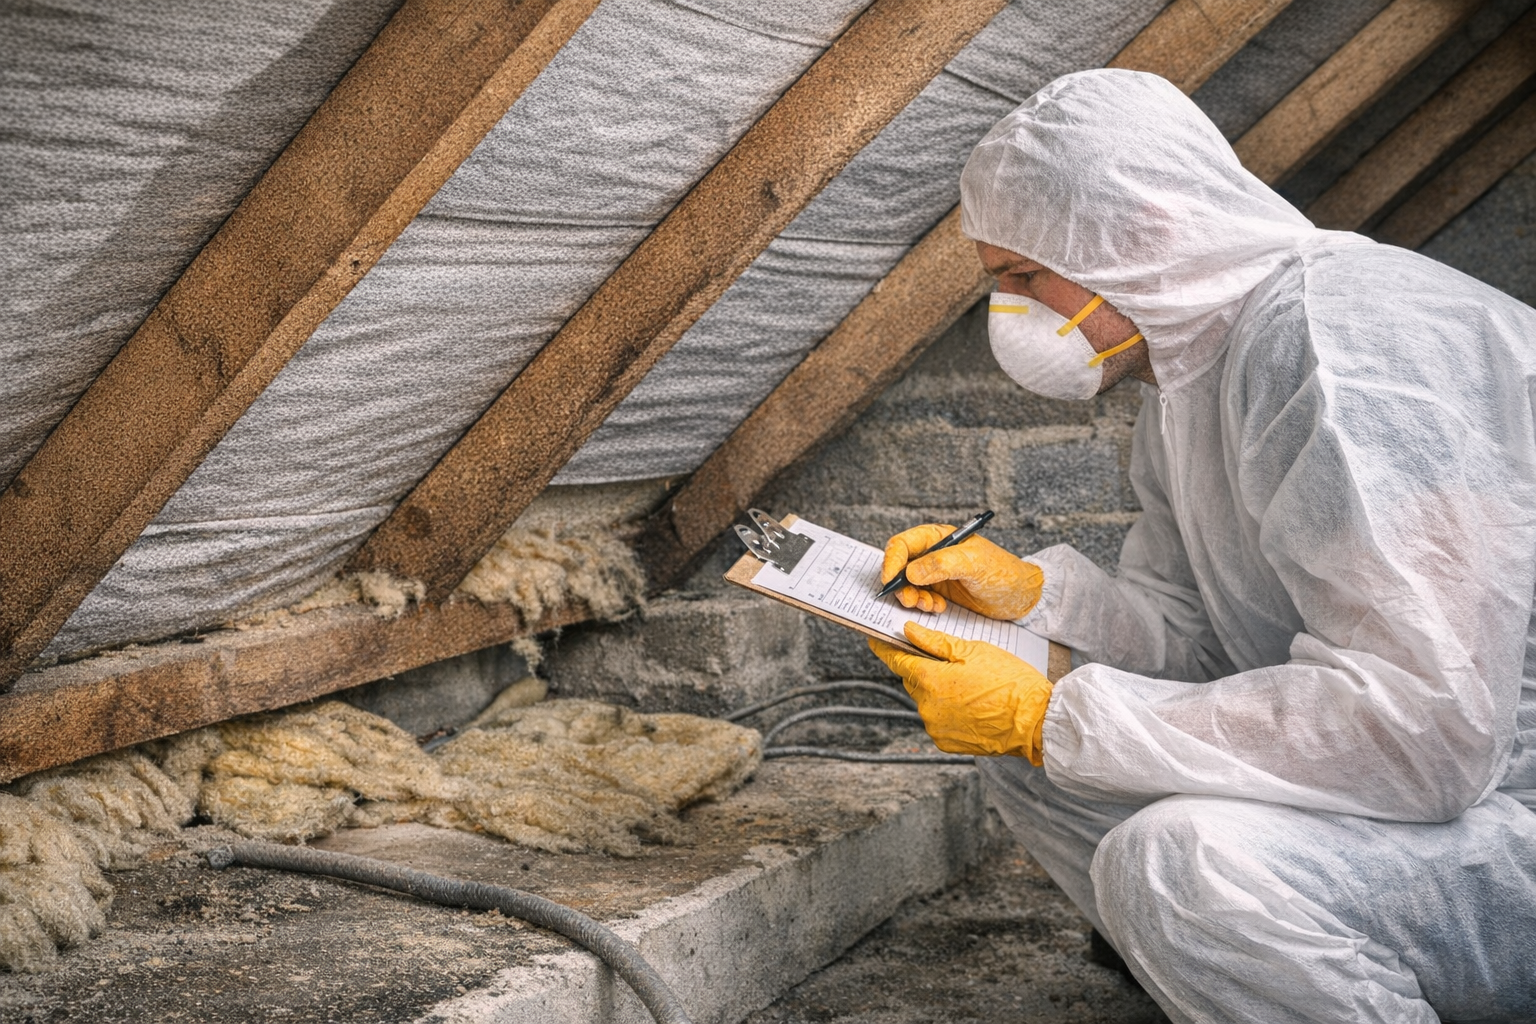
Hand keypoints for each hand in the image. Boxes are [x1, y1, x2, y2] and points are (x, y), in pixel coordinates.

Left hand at [868, 622, 1052, 764]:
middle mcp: (926, 707)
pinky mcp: (946, 742)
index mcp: (929, 680)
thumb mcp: (973, 651)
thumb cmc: (1010, 682)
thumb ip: (935, 642)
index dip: (885, 649)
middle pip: (913, 680)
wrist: (1035, 722)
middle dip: (924, 669)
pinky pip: (937, 719)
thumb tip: (908, 632)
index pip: (896, 660)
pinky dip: (947, 710)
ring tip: (970, 685)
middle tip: (950, 661)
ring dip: (937, 690)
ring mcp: (935, 727)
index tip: (875, 640)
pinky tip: (971, 703)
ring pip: (926, 700)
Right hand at [881, 524, 1042, 617]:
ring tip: (928, 606)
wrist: (1021, 596)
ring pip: (907, 585)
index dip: (891, 561)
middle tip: (910, 600)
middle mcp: (933, 554)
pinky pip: (920, 598)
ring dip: (912, 597)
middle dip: (900, 584)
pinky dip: (923, 605)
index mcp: (939, 538)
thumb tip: (911, 572)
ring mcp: (935, 574)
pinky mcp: (940, 591)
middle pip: (900, 566)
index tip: (890, 581)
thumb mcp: (975, 564)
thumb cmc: (1003, 573)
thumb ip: (942, 564)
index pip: (903, 544)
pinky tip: (938, 608)